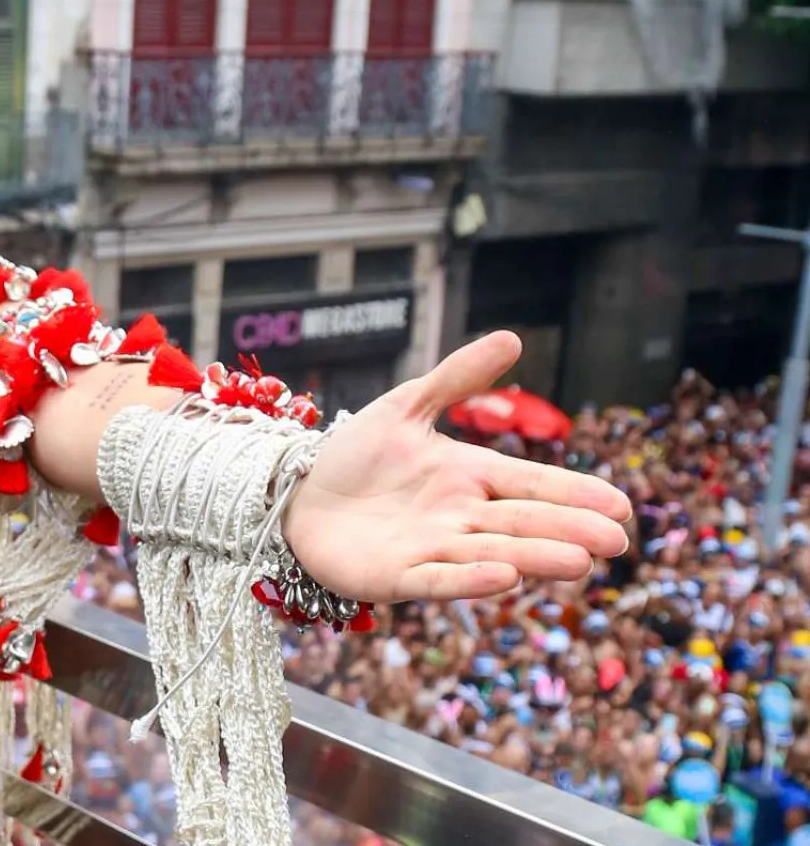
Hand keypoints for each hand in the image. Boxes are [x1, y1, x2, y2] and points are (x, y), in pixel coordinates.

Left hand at [283, 331, 631, 604]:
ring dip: (532, 558)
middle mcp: (458, 517)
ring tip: (577, 562)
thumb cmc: (355, 457)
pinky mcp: (395, 577)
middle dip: (567, 531)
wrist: (295, 494)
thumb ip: (456, 378)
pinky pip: (436, 580)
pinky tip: (503, 577)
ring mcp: (430, 549)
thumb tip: (514, 337)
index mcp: (467, 477)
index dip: (573, 493)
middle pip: (522, 523)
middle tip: (615, 540)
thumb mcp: (404, 408)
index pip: (530, 484)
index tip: (621, 505)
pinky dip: (467, 580)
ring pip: (490, 554)